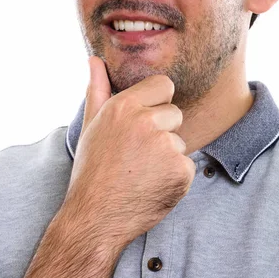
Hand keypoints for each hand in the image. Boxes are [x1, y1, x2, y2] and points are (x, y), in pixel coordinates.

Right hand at [63, 56, 195, 247]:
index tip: (143, 123)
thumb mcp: (91, 126)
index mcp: (124, 106)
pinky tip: (153, 186)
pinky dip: (175, 178)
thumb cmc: (92, 170)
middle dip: (162, 131)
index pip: (164, 85)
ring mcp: (165, 146)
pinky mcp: (180, 171)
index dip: (156, 103)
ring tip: (142, 173)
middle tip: (138, 154)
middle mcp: (146, 121)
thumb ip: (98, 89)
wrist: (95, 218)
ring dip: (168, 156)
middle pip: (175, 113)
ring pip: (180, 141)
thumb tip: (94, 59)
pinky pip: (187, 165)